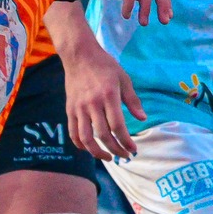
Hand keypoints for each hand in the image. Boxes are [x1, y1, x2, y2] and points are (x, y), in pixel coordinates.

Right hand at [62, 32, 144, 159]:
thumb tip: (142, 118)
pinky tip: (89, 149)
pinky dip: (80, 144)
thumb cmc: (105, 66)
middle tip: (125, 156)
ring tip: (108, 158)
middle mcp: (92, 104)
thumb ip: (133, 100)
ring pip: (86, 137)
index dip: (126, 141)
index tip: (133, 149)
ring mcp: (79, 107)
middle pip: (103, 135)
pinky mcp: (70, 109)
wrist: (79, 55)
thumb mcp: (124, 79)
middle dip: (115, 149)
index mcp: (108, 96)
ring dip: (97, 152)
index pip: (117, 126)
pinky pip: (73, 131)